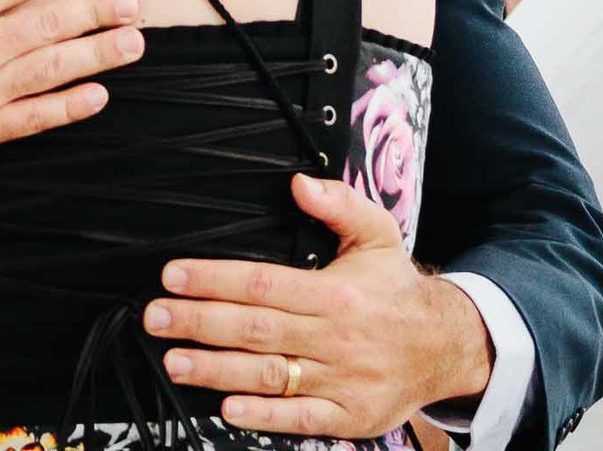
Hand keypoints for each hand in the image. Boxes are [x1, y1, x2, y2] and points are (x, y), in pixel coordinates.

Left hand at [146, 173, 492, 437]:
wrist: (446, 347)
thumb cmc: (398, 291)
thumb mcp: (378, 234)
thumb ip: (338, 204)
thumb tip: (300, 183)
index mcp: (337, 292)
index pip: (263, 283)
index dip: (214, 279)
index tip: (175, 275)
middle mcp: (336, 337)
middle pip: (256, 329)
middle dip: (199, 322)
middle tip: (156, 317)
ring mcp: (341, 380)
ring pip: (269, 375)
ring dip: (216, 369)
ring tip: (174, 361)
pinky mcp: (348, 415)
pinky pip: (299, 419)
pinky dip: (263, 417)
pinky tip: (227, 408)